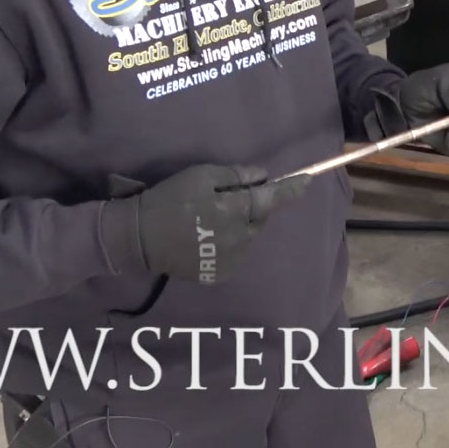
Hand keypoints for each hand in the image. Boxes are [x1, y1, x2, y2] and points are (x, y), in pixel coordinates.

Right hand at [100, 165, 312, 283]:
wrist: (140, 237)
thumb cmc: (171, 198)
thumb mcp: (201, 175)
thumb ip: (236, 175)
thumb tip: (263, 177)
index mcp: (237, 209)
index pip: (273, 197)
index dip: (292, 188)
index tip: (308, 180)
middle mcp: (241, 236)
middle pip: (260, 217)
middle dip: (253, 206)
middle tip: (227, 199)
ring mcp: (232, 258)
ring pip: (248, 236)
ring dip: (239, 226)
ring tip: (210, 220)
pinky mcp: (220, 273)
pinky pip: (235, 254)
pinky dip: (228, 244)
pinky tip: (206, 238)